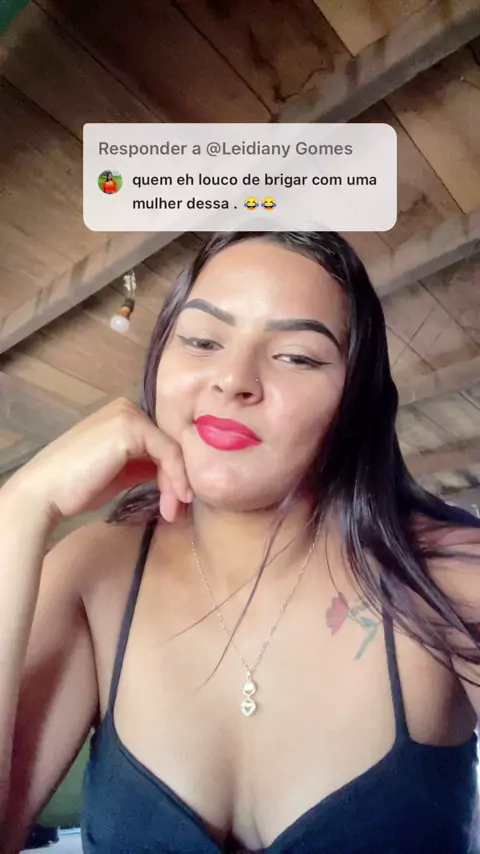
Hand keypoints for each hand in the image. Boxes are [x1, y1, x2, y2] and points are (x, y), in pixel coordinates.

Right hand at [8, 398, 192, 522]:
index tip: (177, 502)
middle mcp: (127, 409)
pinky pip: (168, 452)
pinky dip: (175, 477)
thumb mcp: (118, 473)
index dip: (173, 472)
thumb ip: (142, 466)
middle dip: (177, 480)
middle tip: (177, 511)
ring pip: (172, 450)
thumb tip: (169, 472)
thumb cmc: (75, 487)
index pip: (160, 442)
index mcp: (122, 416)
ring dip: (177, 484)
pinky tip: (174, 499)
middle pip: (169, 444)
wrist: (45, 493)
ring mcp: (129, 415)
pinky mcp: (130, 428)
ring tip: (173, 512)